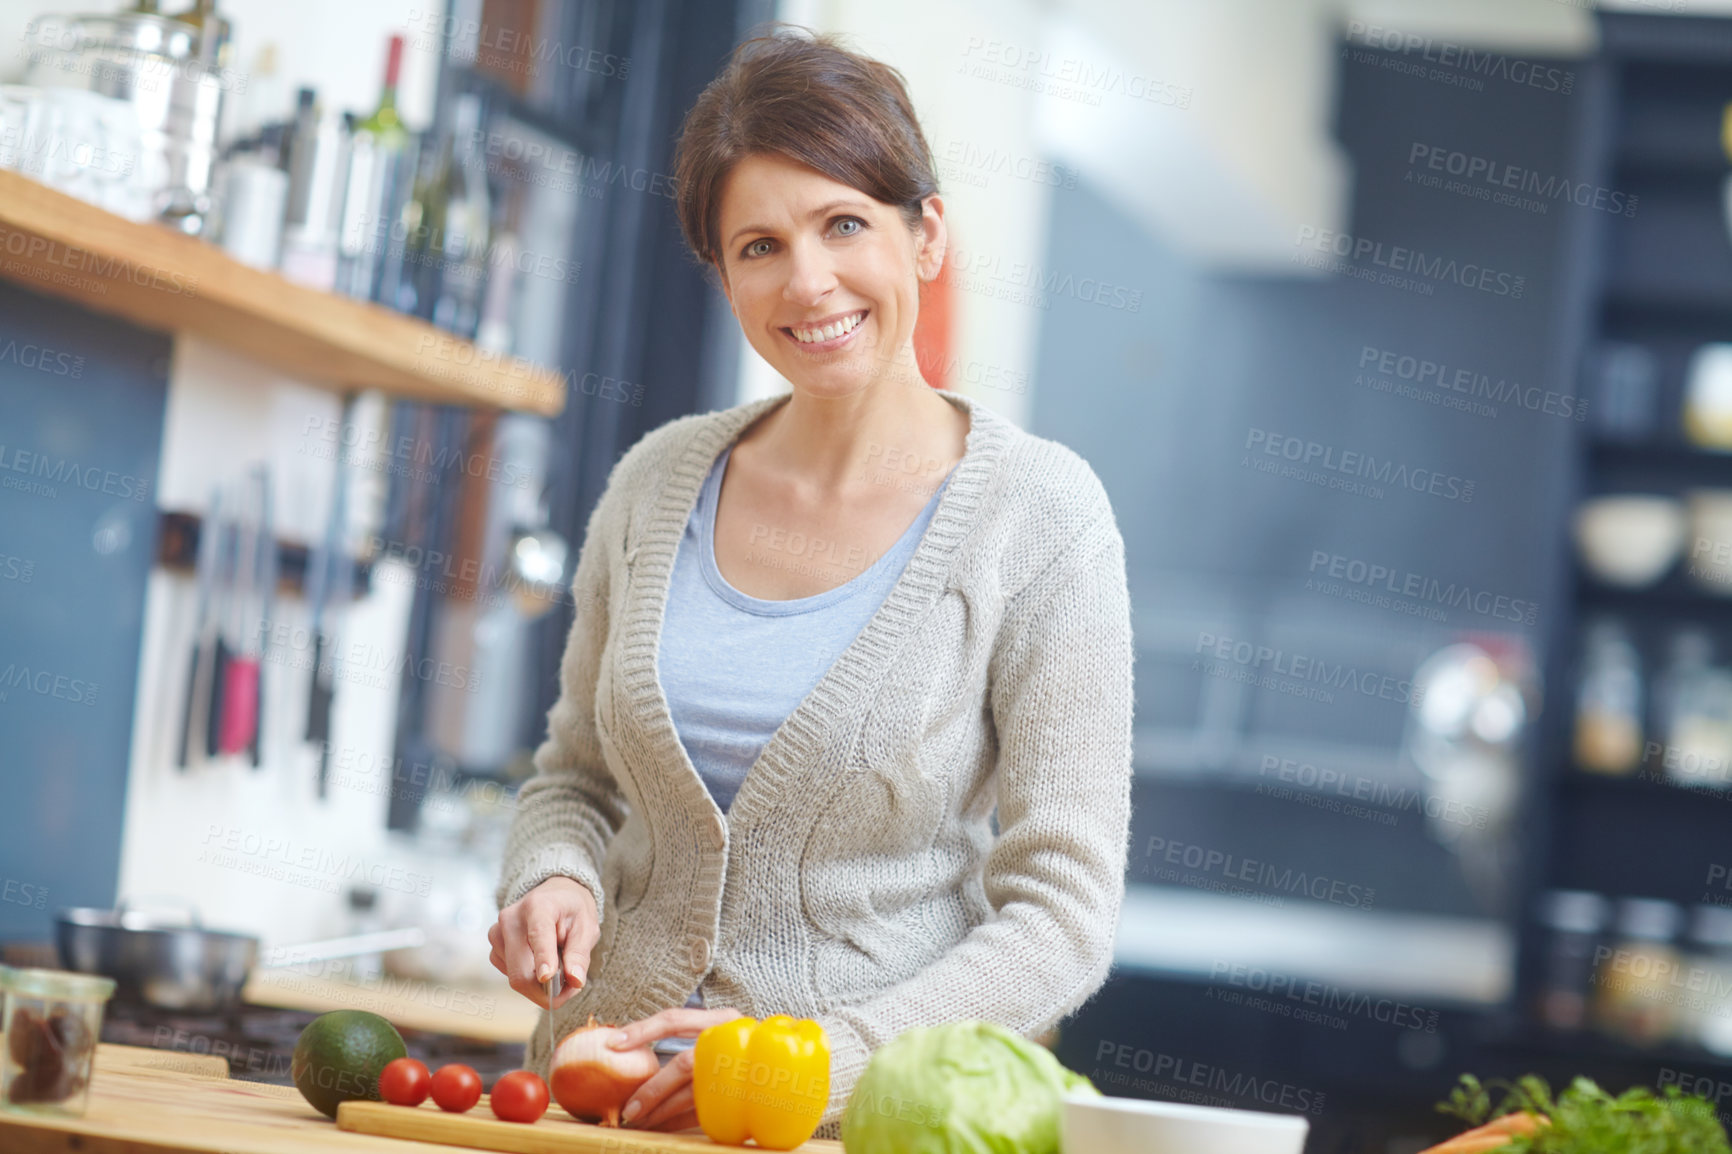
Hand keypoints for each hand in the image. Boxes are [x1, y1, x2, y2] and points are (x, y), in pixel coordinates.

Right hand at [487, 876, 597, 1009]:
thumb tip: (575, 981)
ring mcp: (498, 933)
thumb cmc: (571, 911)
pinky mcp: (494, 948)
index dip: (543, 960)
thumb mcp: (586, 927)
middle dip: (546, 989)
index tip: (548, 977)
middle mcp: (511, 919)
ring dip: (539, 985)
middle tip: (570, 989)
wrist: (554, 897)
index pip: (538, 936)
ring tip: (558, 968)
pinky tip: (540, 964)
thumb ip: (580, 954)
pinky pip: (510, 975)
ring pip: (515, 977)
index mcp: (538, 906)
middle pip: (521, 970)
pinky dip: (528, 979)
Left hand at [610, 1006, 745, 1130]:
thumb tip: (634, 1053)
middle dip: (651, 1089)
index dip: (642, 1030)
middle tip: (629, 1109)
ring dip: (662, 1112)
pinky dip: (679, 1123)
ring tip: (640, 1122)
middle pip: (682, 1064)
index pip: (676, 1019)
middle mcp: (733, 1041)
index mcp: (722, 1020)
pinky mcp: (746, 1097)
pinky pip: (705, 1114)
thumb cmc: (750, 1050)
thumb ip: (691, 1043)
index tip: (613, 1044)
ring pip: (693, 1094)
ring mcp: (741, 1070)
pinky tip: (663, 1128)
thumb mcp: (725, 1036)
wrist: (802, 1069)